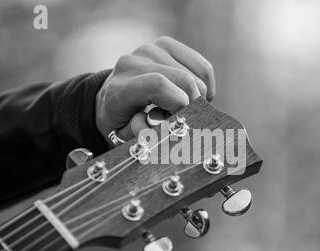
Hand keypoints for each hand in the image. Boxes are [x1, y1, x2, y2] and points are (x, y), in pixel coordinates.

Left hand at [95, 36, 215, 145]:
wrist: (113, 97)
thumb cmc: (124, 122)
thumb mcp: (128, 137)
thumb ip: (144, 134)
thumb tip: (162, 126)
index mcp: (119, 89)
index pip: (158, 85)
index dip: (179, 104)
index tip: (181, 122)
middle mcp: (133, 63)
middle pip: (184, 79)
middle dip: (193, 105)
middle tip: (183, 120)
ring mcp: (150, 50)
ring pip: (196, 77)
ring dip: (198, 99)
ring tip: (182, 109)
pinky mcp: (166, 45)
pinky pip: (202, 68)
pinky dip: (206, 87)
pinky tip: (192, 98)